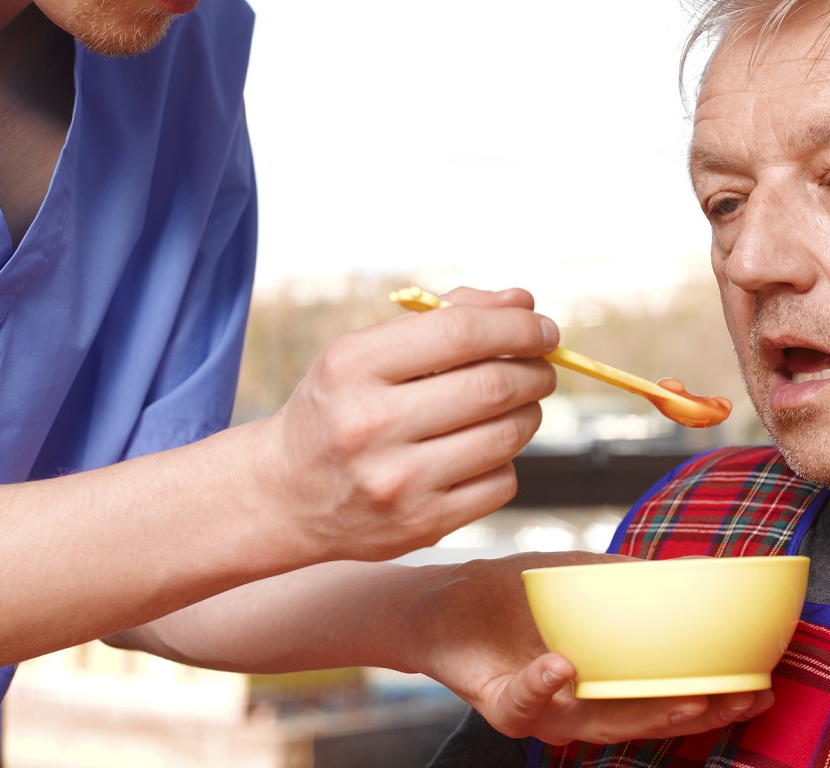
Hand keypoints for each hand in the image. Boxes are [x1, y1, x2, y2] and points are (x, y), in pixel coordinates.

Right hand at [249, 287, 558, 563]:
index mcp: (353, 367)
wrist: (285, 494)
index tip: (544, 328)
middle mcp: (369, 425)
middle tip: (541, 367)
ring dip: (528, 412)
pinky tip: (481, 451)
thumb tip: (522, 304)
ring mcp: (396, 482)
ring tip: (514, 404)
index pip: (461, 333)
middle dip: (535, 370)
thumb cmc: (340, 407)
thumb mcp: (367, 352)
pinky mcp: (421, 526)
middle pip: (493, 385)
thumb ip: (443, 319)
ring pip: (506, 435)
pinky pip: (501, 483)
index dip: (518, 327)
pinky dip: (506, 461)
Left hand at [409, 553, 774, 746]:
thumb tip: (687, 570)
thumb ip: (627, 579)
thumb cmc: (517, 591)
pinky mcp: (501, 706)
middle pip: (646, 720)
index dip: (714, 697)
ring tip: (690, 700)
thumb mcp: (580, 577)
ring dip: (643, 715)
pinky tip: (566, 665)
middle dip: (697, 714)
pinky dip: (544, 685)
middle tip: (740, 699)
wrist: (447, 597)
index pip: (667, 697)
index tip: (760, 687)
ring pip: (598, 725)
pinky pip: (526, 702)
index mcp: (606, 681)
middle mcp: (582, 706)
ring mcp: (544, 711)